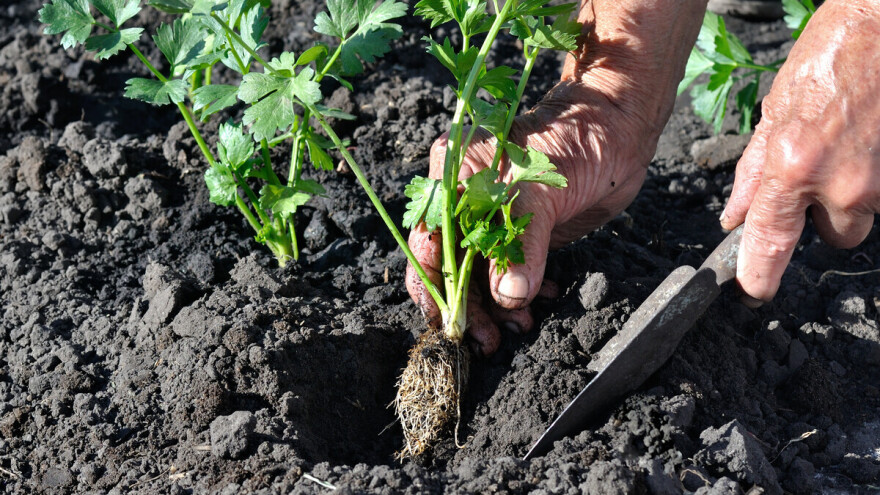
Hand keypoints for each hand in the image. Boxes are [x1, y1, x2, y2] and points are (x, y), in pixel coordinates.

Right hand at [406, 1, 707, 354]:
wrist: (617, 126)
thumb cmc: (576, 141)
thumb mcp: (542, 192)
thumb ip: (522, 246)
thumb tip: (509, 295)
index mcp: (454, 178)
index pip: (429, 244)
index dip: (436, 290)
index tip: (452, 327)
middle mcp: (465, 198)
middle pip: (451, 266)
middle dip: (470, 307)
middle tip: (490, 341)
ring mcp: (492, 216)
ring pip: (480, 273)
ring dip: (497, 305)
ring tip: (521, 325)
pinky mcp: (521, 229)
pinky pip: (508, 269)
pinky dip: (521, 291)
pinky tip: (540, 300)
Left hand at [720, 0, 879, 303]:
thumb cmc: (829, 57)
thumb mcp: (775, 112)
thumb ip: (754, 173)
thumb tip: (735, 218)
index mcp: (794, 166)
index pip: (771, 240)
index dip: (759, 274)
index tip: (752, 293)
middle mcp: (842, 183)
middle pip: (835, 235)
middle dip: (826, 213)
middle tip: (823, 170)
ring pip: (864, 214)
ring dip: (855, 194)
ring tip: (850, 145)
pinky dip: (875, 175)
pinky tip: (868, 142)